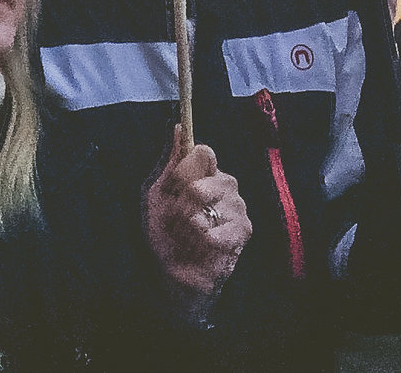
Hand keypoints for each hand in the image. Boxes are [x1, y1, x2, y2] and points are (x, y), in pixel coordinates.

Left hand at [143, 127, 249, 320]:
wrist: (172, 274)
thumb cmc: (163, 233)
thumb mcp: (157, 195)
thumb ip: (169, 162)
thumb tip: (177, 126)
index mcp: (204, 173)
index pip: (204, 152)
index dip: (185, 169)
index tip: (173, 186)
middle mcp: (224, 184)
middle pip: (204, 182)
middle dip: (182, 206)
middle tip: (176, 220)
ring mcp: (237, 206)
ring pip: (210, 209)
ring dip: (189, 228)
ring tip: (186, 238)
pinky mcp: (243, 230)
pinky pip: (221, 230)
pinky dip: (204, 242)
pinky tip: (200, 247)